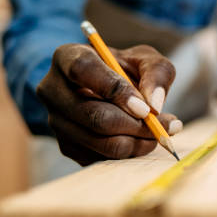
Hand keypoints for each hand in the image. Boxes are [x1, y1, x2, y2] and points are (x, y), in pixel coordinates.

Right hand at [36, 44, 180, 165]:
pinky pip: (101, 158)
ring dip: (137, 142)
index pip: (83, 70)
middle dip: (135, 125)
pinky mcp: (66, 146)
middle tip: (164, 126)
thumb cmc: (124, 69)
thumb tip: (154, 105)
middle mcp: (53, 90)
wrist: (103, 88)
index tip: (145, 108)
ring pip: (100, 141)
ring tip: (158, 133)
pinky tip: (141, 140)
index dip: (116, 90)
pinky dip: (129, 153)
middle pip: (94, 115)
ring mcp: (56, 121)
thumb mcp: (144, 59)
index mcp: (67, 57)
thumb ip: (156, 73)